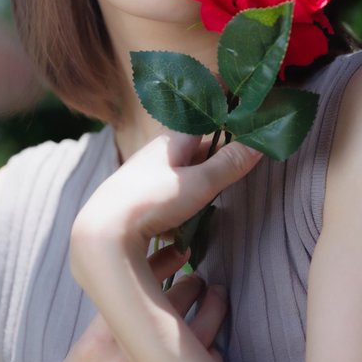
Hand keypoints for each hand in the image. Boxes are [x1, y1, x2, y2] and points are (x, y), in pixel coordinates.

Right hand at [20, 241, 227, 361]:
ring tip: (214, 300)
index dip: (166, 260)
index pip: (142, 281)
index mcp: (101, 338)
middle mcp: (128, 361)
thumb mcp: (82, 348)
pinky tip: (208, 347)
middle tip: (200, 279)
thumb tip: (144, 274)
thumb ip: (111, 315)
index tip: (179, 251)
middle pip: (180, 303)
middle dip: (196, 283)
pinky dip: (213, 354)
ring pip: (203, 333)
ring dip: (213, 310)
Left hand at [69, 130, 263, 289]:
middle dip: (212, 162)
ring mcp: (141, 181)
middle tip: (234, 171)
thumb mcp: (198, 184)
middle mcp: (154, 156)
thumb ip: (229, 164)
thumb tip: (259, 141)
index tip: (243, 114)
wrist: (101, 235)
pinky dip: (175, 221)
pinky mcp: (132, 207)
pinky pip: (162, 208)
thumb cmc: (150, 202)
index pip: (203, 120)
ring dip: (194, 195)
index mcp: (170, 142)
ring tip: (206, 212)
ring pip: (177, 181)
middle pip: (192, 153)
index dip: (223, 116)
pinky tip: (180, 246)